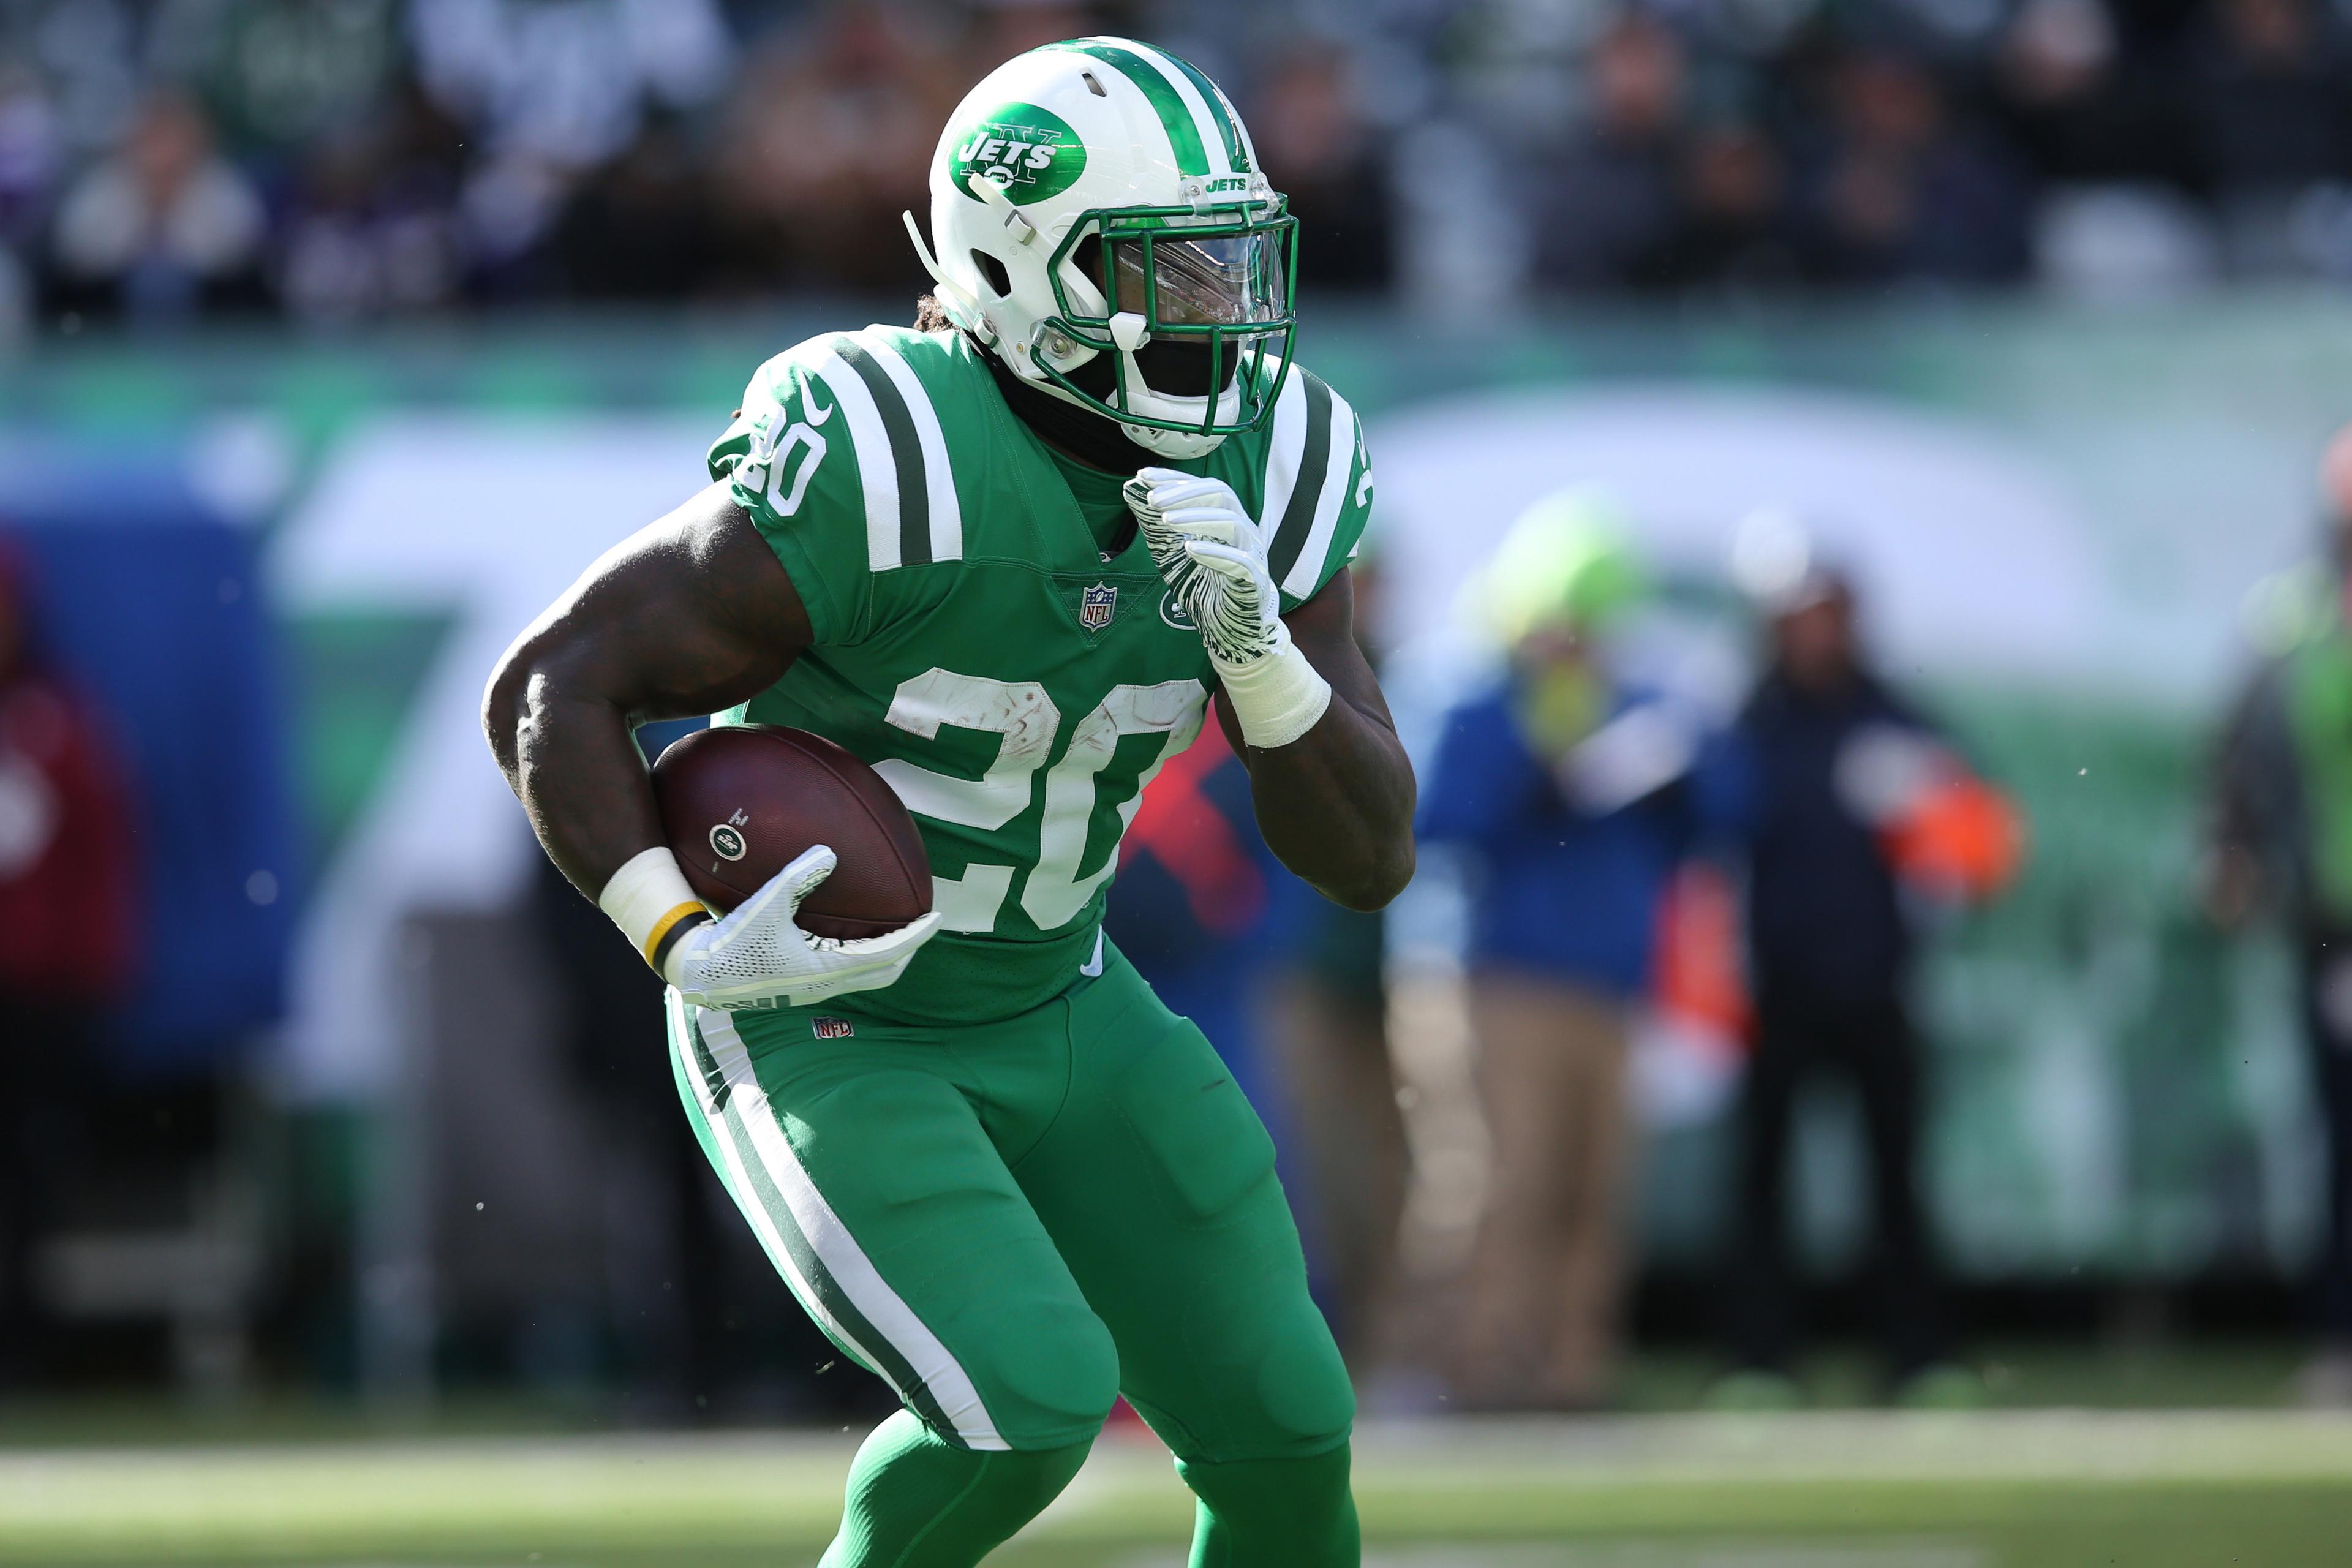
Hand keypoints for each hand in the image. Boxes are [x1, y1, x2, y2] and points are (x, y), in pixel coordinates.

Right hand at [669, 845, 941, 1009]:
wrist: (702, 976)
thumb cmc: (733, 943)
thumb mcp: (765, 905)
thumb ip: (797, 877)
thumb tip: (829, 852)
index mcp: (826, 969)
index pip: (886, 954)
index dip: (915, 936)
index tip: (936, 918)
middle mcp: (826, 984)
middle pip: (885, 973)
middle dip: (907, 950)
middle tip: (921, 925)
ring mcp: (813, 988)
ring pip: (866, 977)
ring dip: (885, 956)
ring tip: (894, 930)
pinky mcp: (800, 985)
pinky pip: (844, 973)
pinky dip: (861, 957)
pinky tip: (848, 935)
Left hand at [1122, 467, 1283, 667]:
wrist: (1230, 626)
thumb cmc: (1203, 583)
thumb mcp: (1169, 550)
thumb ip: (1153, 521)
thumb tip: (1129, 488)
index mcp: (1224, 516)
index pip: (1202, 486)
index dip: (1173, 479)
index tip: (1143, 476)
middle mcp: (1242, 528)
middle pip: (1221, 494)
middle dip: (1184, 493)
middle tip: (1152, 499)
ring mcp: (1252, 552)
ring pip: (1233, 522)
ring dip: (1197, 518)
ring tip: (1165, 521)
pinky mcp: (1255, 581)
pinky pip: (1241, 562)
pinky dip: (1215, 553)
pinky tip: (1190, 549)